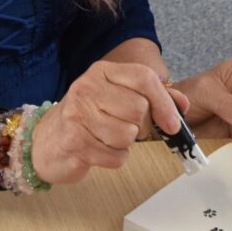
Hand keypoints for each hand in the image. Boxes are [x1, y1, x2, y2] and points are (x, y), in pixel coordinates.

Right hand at [30, 61, 188, 184]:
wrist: (49, 139)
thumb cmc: (89, 116)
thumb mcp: (117, 97)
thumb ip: (152, 97)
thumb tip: (182, 104)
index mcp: (102, 71)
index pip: (143, 77)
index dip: (164, 102)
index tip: (173, 123)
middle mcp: (88, 87)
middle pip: (139, 109)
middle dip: (141, 126)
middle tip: (127, 127)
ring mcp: (78, 113)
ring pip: (128, 134)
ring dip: (126, 144)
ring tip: (109, 137)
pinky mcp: (75, 140)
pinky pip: (117, 156)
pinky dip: (115, 158)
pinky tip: (100, 149)